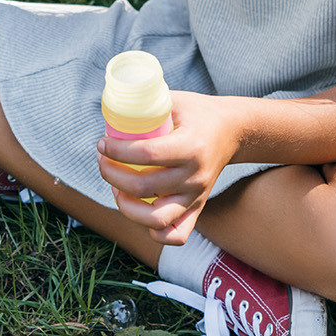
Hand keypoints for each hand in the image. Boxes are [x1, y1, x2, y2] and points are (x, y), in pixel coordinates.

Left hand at [97, 91, 240, 245]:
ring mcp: (196, 197)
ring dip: (127, 207)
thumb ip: (145, 105)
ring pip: (156, 220)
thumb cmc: (198, 113)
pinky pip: (176, 235)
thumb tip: (110, 110)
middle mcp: (195, 177)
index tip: (103, 143)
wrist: (232, 131)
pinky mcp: (197, 209)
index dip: (117, 150)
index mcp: (191, 147)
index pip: (147, 154)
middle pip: (144, 187)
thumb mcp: (175, 101)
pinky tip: (140, 210)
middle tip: (103, 160)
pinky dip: (154, 231)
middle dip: (111, 174)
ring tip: (116, 188)